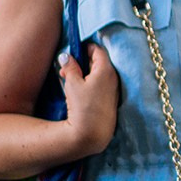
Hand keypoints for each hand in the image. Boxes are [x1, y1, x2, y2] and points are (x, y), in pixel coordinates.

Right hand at [61, 42, 120, 157]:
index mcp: (106, 70)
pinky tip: (78, 90)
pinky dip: (90, 82)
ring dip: (84, 72)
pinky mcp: (111, 99)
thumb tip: (66, 56)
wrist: (92, 132)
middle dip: (82, 61)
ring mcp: (114, 89)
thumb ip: (70, 67)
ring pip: (99, 73)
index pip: (98, 50)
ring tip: (67, 78)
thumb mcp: (72, 83)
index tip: (73, 50)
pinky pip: (101, 84)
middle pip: (99, 61)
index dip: (85, 48)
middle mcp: (114, 77)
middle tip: (66, 67)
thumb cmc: (82, 106)